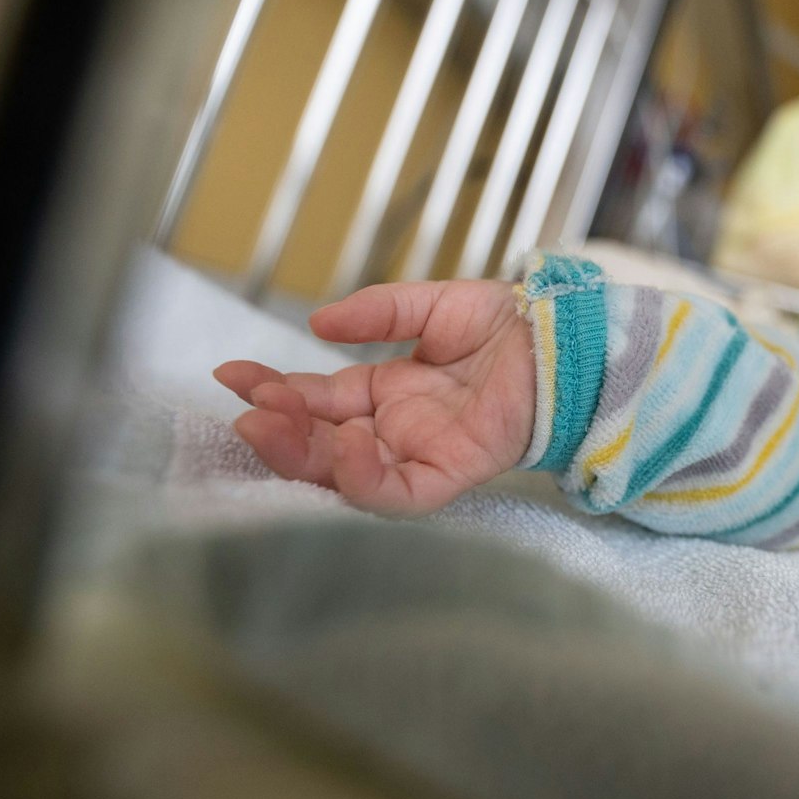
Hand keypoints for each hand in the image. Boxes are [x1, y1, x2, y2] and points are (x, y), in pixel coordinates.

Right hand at [214, 279, 534, 514]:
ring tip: (270, 425)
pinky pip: (400, 492)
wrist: (566, 338)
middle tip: (246, 412)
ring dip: (305, 456)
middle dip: (279, 431)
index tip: (231, 375)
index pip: (316, 402)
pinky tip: (348, 444)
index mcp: (386, 394)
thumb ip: (378, 314)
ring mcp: (421, 455)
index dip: (274, 391)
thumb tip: (317, 322)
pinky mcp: (452, 474)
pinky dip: (367, 478)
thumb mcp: (431, 306)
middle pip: (322, 445)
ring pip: (348, 475)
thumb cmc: (509, 325)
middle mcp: (396, 430)